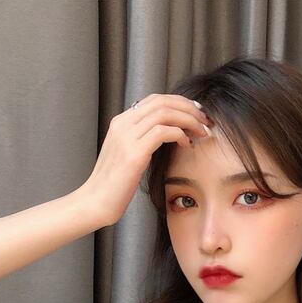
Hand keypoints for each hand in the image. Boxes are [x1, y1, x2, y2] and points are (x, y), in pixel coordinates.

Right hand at [82, 93, 212, 227]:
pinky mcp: (134, 153)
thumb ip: (141, 141)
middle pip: (162, 101)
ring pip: (166, 113)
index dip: (179, 102)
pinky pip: (164, 132)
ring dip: (189, 120)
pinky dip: (181, 134)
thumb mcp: (127, 157)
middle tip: (205, 120)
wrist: (95, 203)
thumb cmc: (114, 186)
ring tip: (202, 132)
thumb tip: (165, 136)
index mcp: (120, 122)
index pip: (155, 100)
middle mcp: (123, 124)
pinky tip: (187, 145)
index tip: (196, 112)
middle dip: (189, 108)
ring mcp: (127, 137)